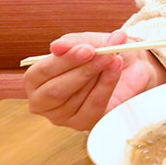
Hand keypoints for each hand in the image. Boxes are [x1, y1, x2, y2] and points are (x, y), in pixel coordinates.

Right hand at [24, 30, 165, 130]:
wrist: (129, 65)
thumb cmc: (100, 52)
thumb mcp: (87, 42)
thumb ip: (73, 43)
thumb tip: (57, 46)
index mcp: (36, 79)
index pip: (40, 72)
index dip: (64, 60)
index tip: (87, 49)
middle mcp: (42, 101)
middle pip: (55, 90)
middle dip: (83, 70)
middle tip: (105, 54)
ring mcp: (61, 115)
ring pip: (75, 98)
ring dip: (98, 75)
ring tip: (115, 58)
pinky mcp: (82, 123)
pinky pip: (93, 105)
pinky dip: (107, 85)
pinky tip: (116, 69)